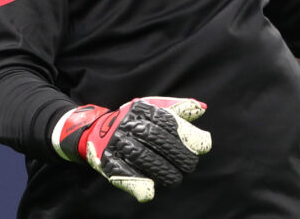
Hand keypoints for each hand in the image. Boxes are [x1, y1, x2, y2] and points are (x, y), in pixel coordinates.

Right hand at [52, 96, 211, 201]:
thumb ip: (178, 109)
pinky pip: (123, 173)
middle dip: (178, 154)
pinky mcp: (107, 161)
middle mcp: (128, 123)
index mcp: (142, 109)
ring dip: (163, 171)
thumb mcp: (154, 110)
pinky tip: (150, 191)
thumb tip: (201, 108)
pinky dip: (137, 183)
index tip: (203, 146)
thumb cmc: (135, 122)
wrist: (97, 132)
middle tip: (189, 165)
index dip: (187, 134)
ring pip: (142, 157)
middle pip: (157, 138)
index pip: (168, 120)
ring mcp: (116, 142)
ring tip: (175, 178)